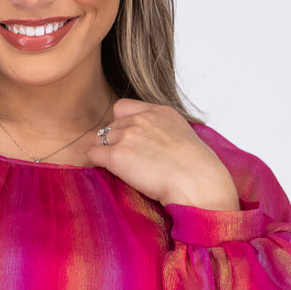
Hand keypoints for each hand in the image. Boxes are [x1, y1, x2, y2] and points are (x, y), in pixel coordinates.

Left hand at [86, 99, 240, 210]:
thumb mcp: (183, 135)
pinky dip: (98, 163)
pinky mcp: (116, 155)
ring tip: (123, 169)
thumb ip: (163, 131)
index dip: (123, 124)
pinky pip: (93, 154)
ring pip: (101, 139)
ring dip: (107, 152)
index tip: (131, 140)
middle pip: (111, 126)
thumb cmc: (196, 168)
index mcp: (158, 111)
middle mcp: (140, 119)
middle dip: (116, 141)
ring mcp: (127, 135)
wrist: (196, 182)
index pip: (123, 108)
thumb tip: (152, 144)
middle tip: (129, 161)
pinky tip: (112, 172)